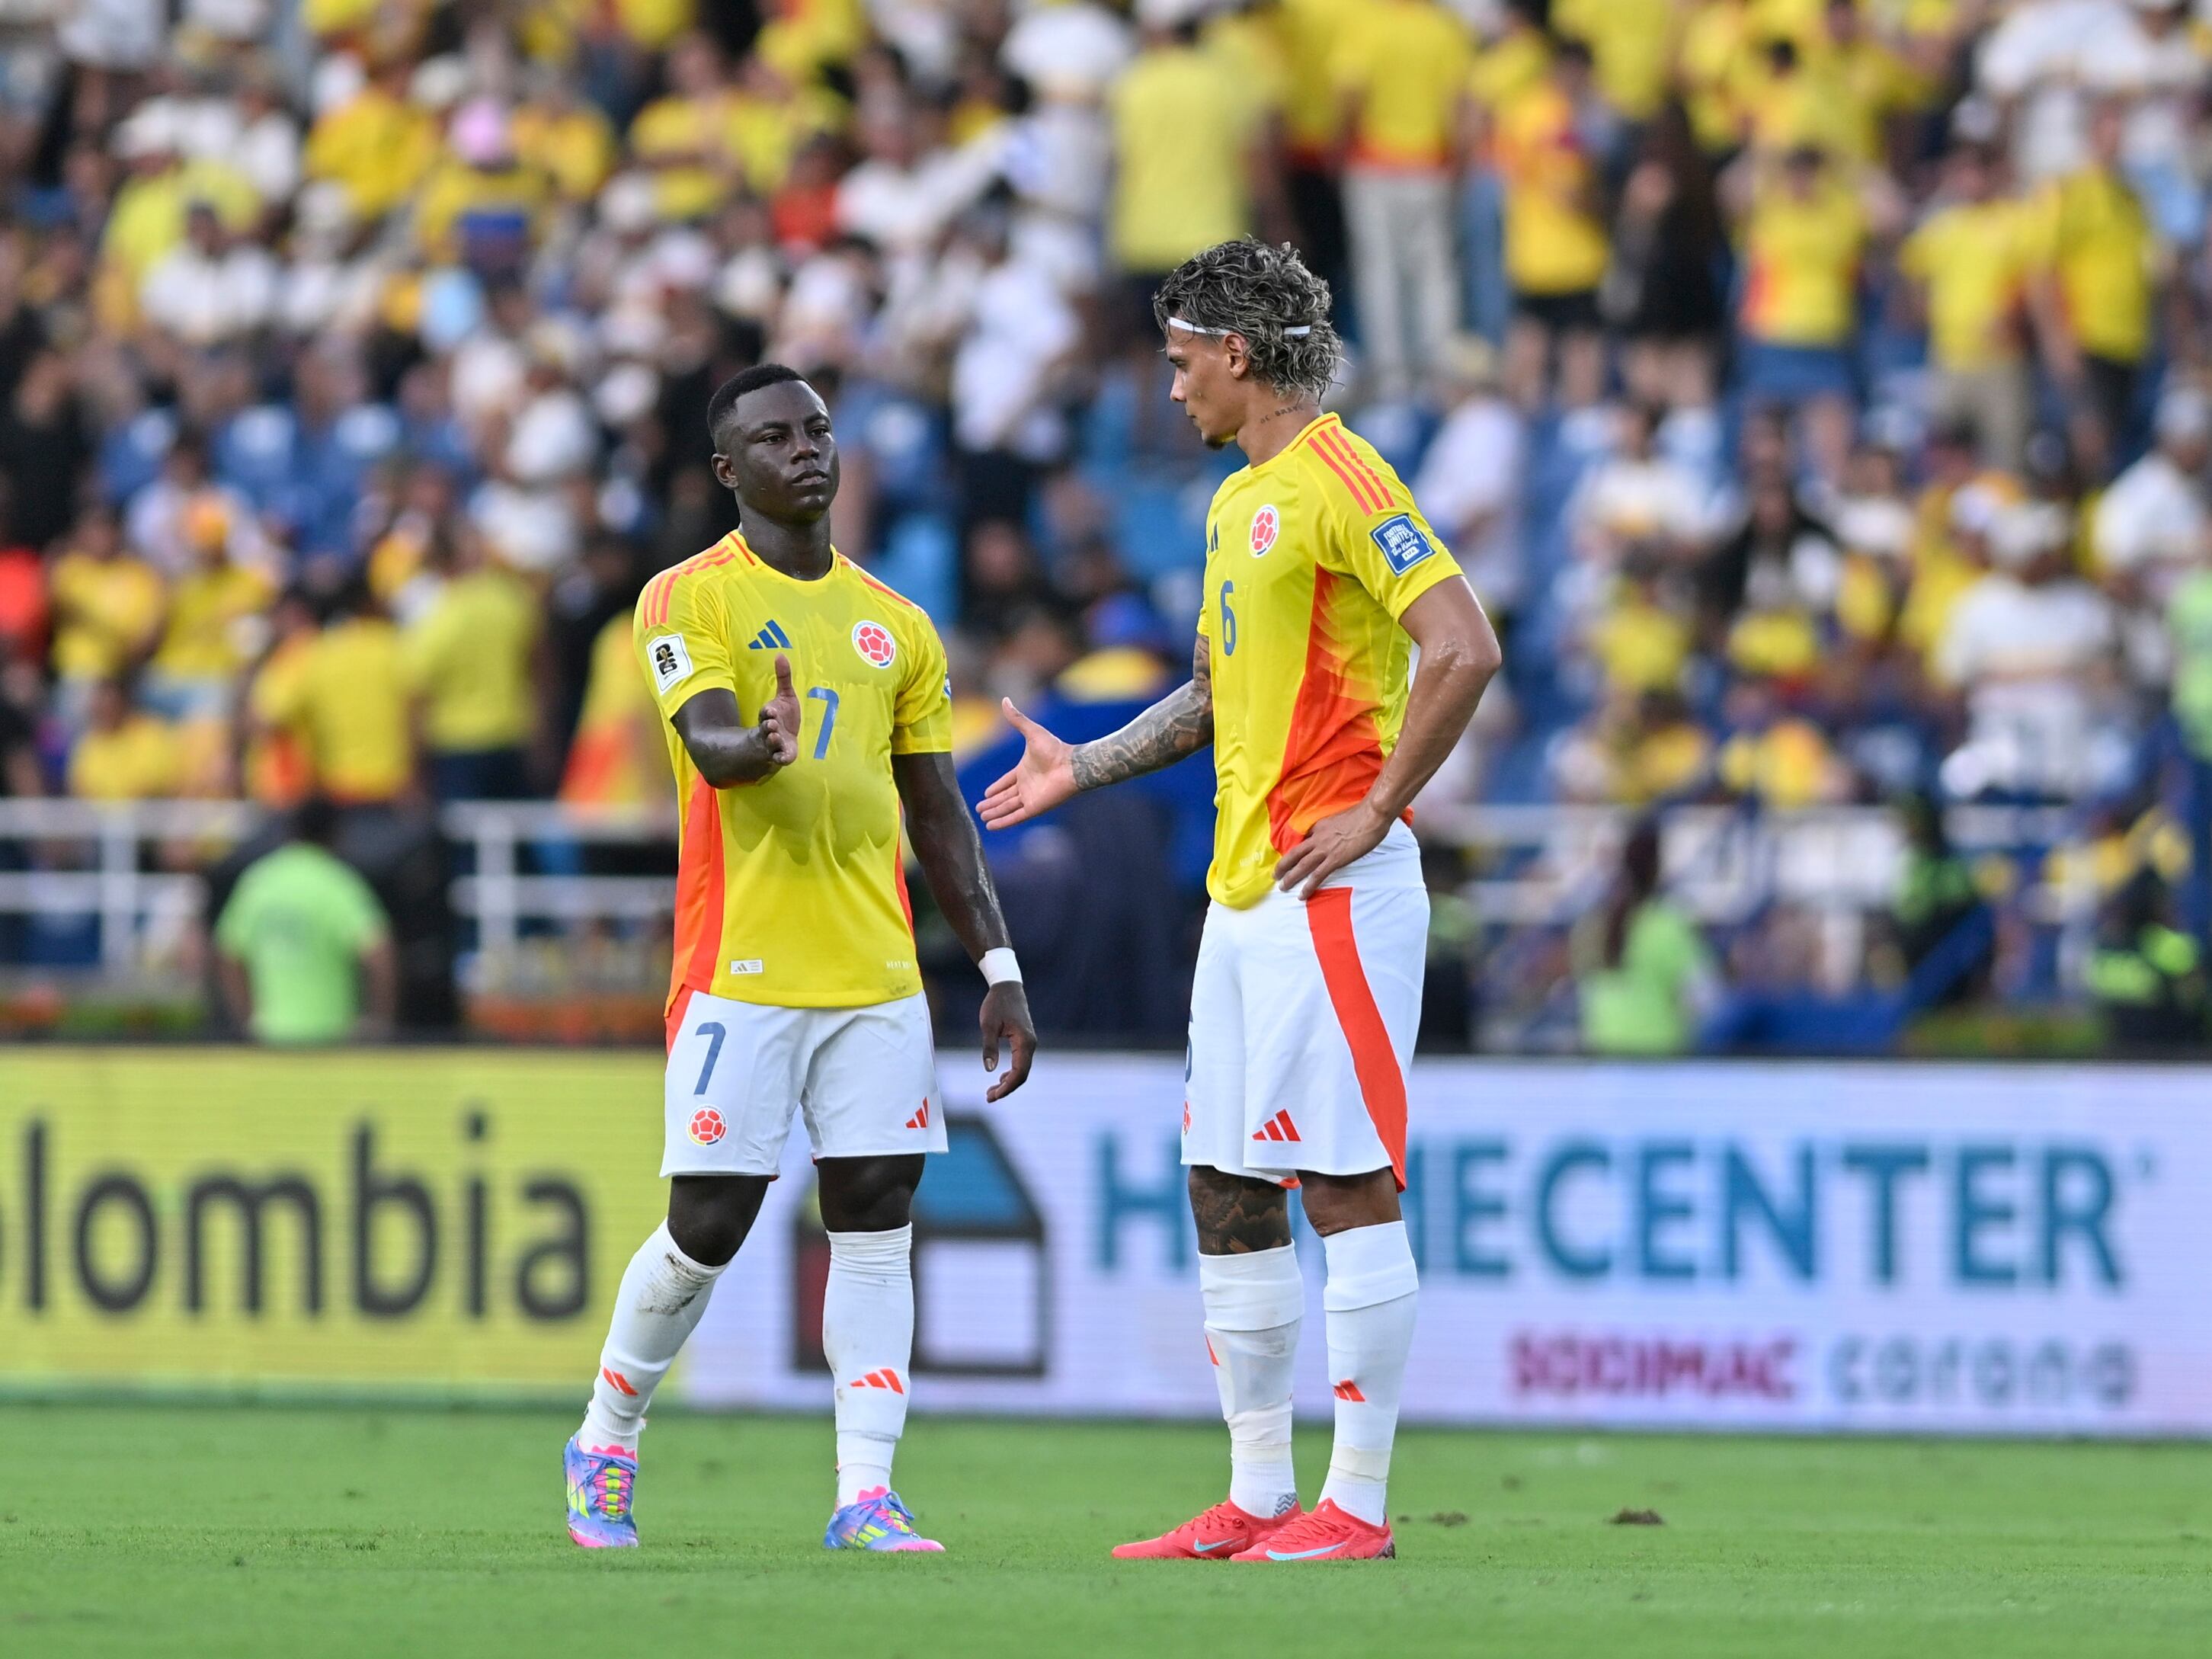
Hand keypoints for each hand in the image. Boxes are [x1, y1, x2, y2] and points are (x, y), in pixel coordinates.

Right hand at [759, 653, 800, 769]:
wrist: (786, 738)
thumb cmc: (785, 715)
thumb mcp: (786, 695)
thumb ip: (783, 677)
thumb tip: (781, 654)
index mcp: (769, 715)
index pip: (766, 713)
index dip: (767, 712)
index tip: (770, 710)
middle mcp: (770, 730)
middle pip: (766, 728)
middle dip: (768, 726)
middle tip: (771, 725)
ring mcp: (775, 744)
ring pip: (771, 744)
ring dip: (772, 741)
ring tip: (775, 737)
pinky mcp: (783, 755)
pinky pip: (780, 758)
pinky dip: (781, 758)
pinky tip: (784, 758)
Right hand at [978, 700, 1077, 828]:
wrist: (1071, 765)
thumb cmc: (1054, 749)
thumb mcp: (1032, 732)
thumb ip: (1017, 719)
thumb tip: (1005, 700)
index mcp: (1025, 770)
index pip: (1007, 781)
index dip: (996, 787)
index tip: (985, 794)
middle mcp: (1027, 785)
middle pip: (1005, 797)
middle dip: (992, 803)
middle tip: (978, 809)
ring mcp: (1030, 797)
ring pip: (1008, 807)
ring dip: (995, 813)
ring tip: (982, 818)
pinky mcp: (1034, 807)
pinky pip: (1015, 816)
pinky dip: (1003, 822)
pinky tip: (991, 826)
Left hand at [979, 981, 1035, 1101]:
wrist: (1007, 987)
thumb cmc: (996, 1004)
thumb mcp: (988, 1025)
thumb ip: (989, 1047)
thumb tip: (989, 1069)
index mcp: (1024, 1042)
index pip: (1019, 1072)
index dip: (1007, 1087)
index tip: (992, 1095)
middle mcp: (1030, 1045)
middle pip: (1022, 1074)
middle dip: (1006, 1088)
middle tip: (988, 1097)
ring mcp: (1029, 1043)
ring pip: (1022, 1069)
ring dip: (1008, 1082)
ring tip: (991, 1091)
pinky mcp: (1024, 1042)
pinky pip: (1021, 1062)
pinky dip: (1011, 1073)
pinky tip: (1000, 1078)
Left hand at [1274, 800, 1391, 898]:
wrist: (1371, 815)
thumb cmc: (1361, 816)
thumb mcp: (1339, 819)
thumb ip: (1333, 828)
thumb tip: (1335, 835)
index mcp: (1319, 827)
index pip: (1303, 839)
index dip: (1296, 850)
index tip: (1290, 859)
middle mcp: (1318, 838)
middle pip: (1294, 853)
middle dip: (1283, 865)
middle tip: (1275, 875)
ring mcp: (1325, 849)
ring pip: (1302, 865)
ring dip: (1290, 878)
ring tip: (1282, 887)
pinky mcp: (1335, 860)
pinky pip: (1318, 875)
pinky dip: (1308, 886)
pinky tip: (1302, 895)